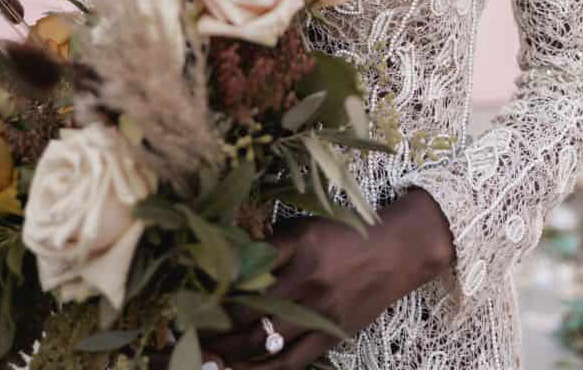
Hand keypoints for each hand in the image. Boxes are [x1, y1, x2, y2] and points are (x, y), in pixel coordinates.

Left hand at [199, 189, 454, 368]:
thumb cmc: (348, 234)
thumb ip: (270, 245)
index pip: (243, 279)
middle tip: (180, 342)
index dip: (210, 298)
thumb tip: (226, 262)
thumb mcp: (308, 227)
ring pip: (263, 347)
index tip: (184, 307)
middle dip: (209, 335)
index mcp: (300, 249)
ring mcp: (321, 314)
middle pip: (246, 320)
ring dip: (227, 358)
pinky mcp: (333, 334)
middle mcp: (309, 283)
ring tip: (201, 361)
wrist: (401, 249)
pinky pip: (291, 363)